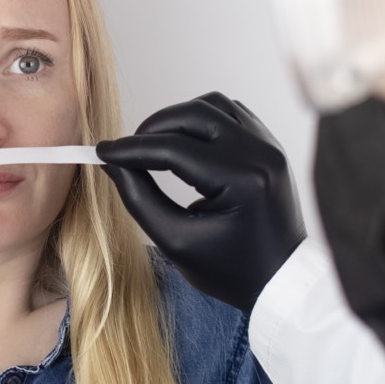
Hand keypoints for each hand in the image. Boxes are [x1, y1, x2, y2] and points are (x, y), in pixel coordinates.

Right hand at [97, 92, 305, 312]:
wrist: (281, 279)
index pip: (174, 149)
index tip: (103, 152)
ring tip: (155, 146)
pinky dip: (202, 120)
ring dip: (177, 119)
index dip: (132, 149)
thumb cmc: (230, 270)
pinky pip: (230, 112)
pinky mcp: (270, 144)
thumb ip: (140, 198)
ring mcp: (269, 145)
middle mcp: (261, 153)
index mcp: (242, 182)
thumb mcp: (176, 242)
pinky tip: (185, 143)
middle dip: (152, 129)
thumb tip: (112, 163)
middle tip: (128, 152)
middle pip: (192, 115)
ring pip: (211, 105)